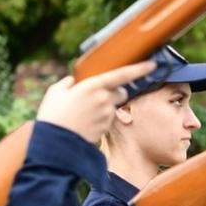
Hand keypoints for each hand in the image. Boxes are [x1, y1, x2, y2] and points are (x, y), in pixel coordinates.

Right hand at [36, 62, 156, 142]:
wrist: (55, 141)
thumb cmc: (53, 114)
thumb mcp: (55, 92)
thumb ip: (68, 83)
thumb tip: (73, 81)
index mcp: (93, 86)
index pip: (122, 75)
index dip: (139, 69)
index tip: (152, 64)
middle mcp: (104, 99)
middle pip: (121, 92)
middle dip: (114, 93)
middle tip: (97, 96)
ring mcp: (107, 114)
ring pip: (114, 106)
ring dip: (105, 107)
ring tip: (85, 113)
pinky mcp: (107, 127)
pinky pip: (109, 119)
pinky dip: (101, 119)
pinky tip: (86, 122)